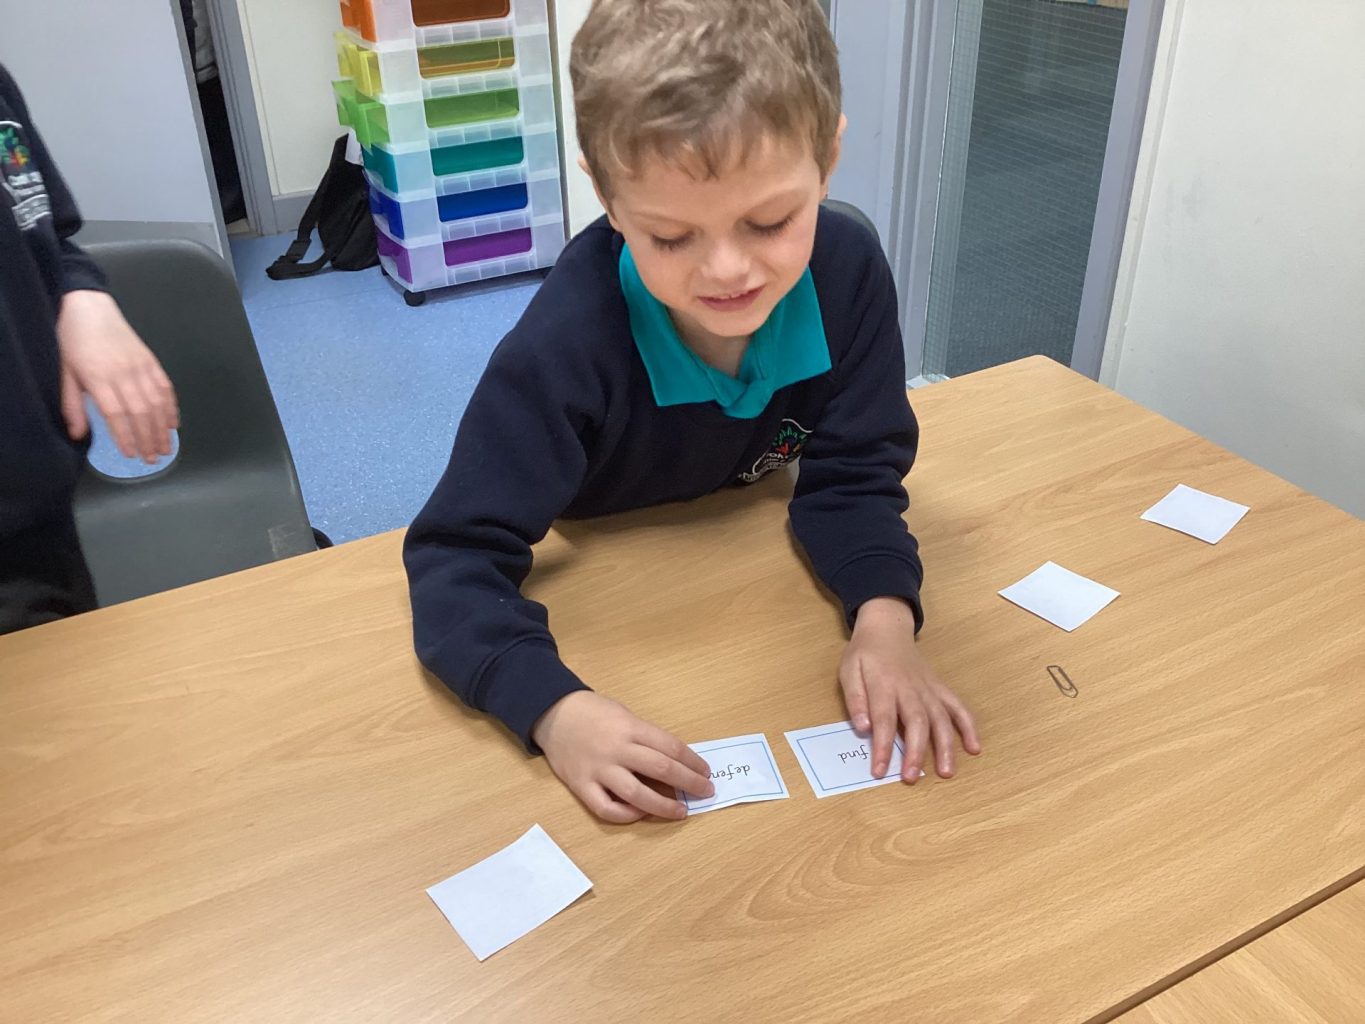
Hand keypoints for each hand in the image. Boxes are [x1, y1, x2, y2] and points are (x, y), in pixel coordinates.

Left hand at [56, 289, 177, 461]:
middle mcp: (123, 373)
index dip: (127, 436)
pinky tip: (173, 423)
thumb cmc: (74, 341)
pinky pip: (166, 387)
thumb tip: (78, 434)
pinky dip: (172, 407)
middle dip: (150, 438)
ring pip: (157, 402)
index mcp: (99, 377)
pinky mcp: (151, 361)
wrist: (91, 308)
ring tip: (167, 447)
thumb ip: (72, 405)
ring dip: (164, 428)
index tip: (132, 453)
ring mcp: (141, 366)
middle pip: (142, 411)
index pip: (117, 413)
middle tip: (153, 458)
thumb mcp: (65, 373)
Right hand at [531, 691, 714, 822]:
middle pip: (662, 769)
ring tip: (681, 811)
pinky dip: (627, 815)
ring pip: (637, 794)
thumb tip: (674, 762)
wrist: (554, 714)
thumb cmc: (595, 712)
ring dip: (664, 805)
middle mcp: (617, 749)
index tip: (705, 772)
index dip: (693, 762)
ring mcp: (599, 769)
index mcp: (631, 728)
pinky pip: (606, 808)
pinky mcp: (582, 786)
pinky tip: (640, 813)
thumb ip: (645, 737)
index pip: (671, 747)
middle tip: (705, 791)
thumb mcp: (624, 715)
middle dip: (689, 783)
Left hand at [840, 597, 980, 781]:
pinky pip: (958, 707)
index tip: (879, 771)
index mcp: (884, 684)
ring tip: (947, 772)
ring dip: (946, 746)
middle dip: (916, 752)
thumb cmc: (865, 654)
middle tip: (912, 778)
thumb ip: (855, 699)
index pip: (883, 720)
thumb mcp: (848, 671)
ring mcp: (928, 689)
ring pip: (941, 718)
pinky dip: (968, 727)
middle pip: (917, 722)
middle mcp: (910, 689)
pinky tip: (974, 748)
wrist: (887, 629)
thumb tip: (863, 728)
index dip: (882, 747)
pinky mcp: (940, 689)